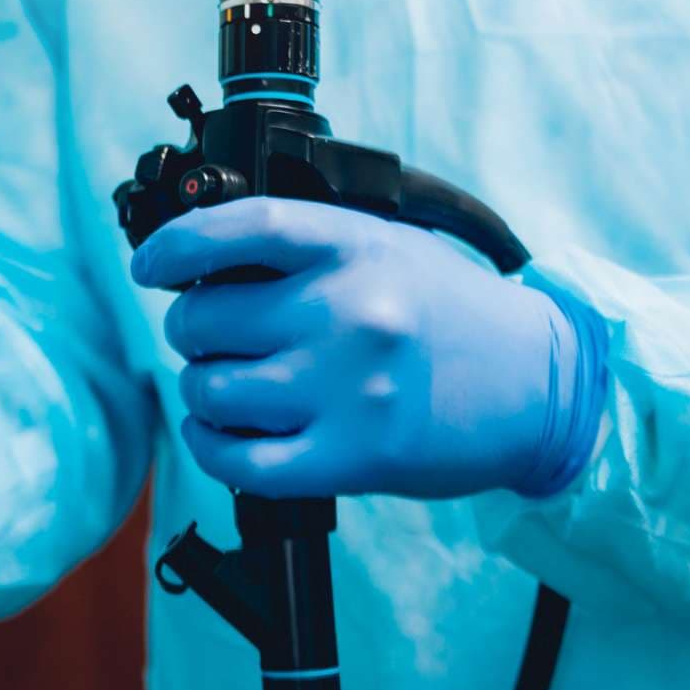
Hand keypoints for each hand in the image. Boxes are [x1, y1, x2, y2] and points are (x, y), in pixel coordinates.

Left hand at [132, 197, 601, 499]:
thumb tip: (202, 265)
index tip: (149, 264)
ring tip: (225, 383)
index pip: (240, 228)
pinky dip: (210, 446)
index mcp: (354, 246)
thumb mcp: (386, 246)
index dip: (176, 244)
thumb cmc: (451, 312)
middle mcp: (347, 312)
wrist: (540, 384)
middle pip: (204, 319)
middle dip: (191, 328)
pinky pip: (240, 461)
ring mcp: (347, 389)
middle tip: (211, 335)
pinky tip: (217, 432)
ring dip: (201, 388)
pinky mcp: (352, 457)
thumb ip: (307, 250)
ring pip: (210, 390)